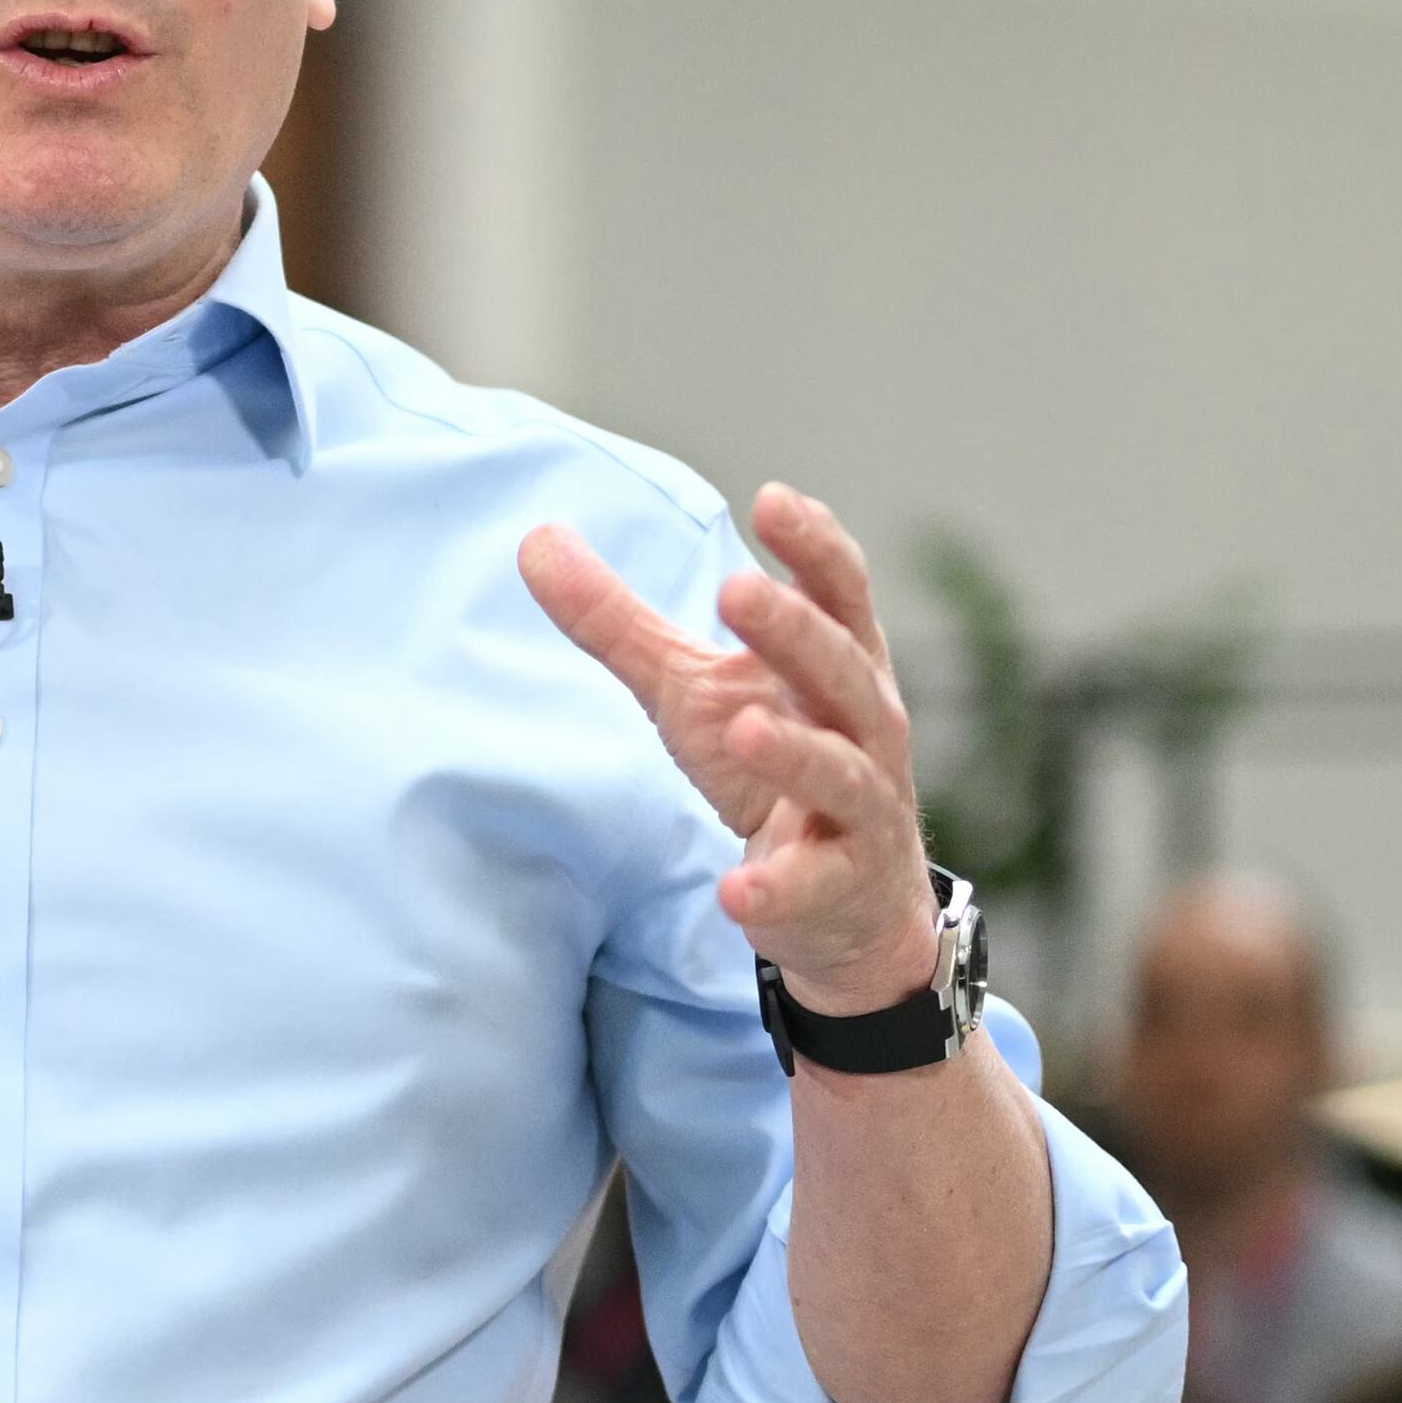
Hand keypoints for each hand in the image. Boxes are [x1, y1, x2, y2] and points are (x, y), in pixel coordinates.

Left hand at [521, 486, 938, 1013]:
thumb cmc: (770, 767)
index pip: (840, 593)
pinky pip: (812, 885)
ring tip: (743, 726)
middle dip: (794, 631)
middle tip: (736, 590)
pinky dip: (776, 887)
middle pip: (840, 669)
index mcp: (838, 665)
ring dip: (793, 752)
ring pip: (841, 773)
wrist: (846, 903)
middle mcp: (865, 728)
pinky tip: (733, 891)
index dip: (814, 546)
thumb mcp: (694, 691)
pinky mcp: (840, 887)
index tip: (772, 499)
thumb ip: (623, 622)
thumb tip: (536, 539)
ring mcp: (861, 810)